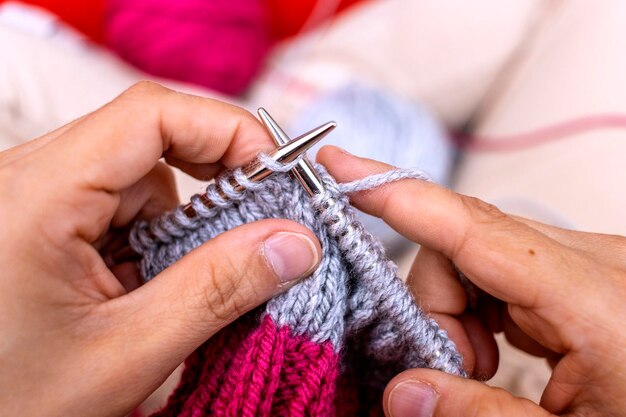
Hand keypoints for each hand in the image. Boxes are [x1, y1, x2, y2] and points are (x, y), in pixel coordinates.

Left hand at [0, 82, 320, 416]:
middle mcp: (28, 179)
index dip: (227, 132)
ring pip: (139, 177)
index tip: (278, 174)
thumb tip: (298, 242)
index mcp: (36, 196)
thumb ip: (218, 289)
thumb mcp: (127, 351)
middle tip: (254, 232)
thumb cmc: (12, 400)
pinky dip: (150, 236)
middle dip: (211, 186)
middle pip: (150, 141)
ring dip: (176, 223)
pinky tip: (141, 285)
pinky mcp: (43, 215)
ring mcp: (34, 194)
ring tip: (168, 286)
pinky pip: (119, 202)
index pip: (151, 116)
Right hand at [318, 146, 625, 416]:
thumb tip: (401, 393)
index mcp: (596, 300)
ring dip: (456, 309)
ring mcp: (586, 261)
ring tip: (479, 369)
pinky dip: (477, 307)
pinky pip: (499, 267)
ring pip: (475, 252)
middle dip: (432, 301)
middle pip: (464, 241)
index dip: (399, 193)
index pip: (474, 227)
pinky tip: (493, 351)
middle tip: (448, 369)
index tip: (339, 165)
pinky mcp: (577, 270)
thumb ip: (478, 414)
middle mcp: (591, 262)